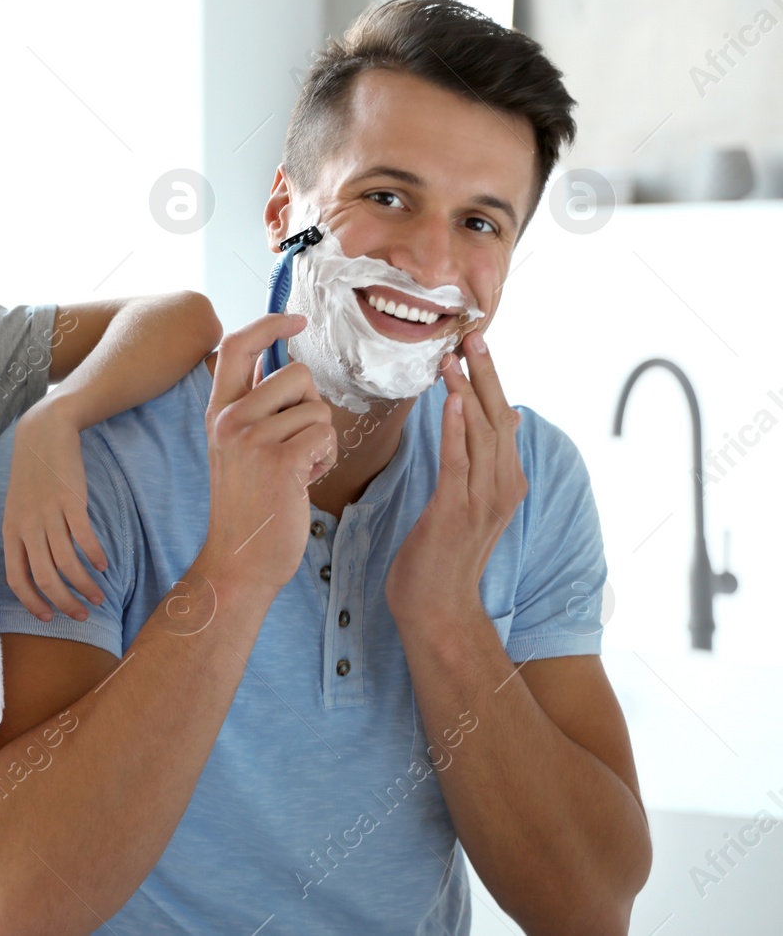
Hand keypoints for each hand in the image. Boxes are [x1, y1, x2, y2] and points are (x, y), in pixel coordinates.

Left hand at [1, 399, 108, 621]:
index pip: (16, 579)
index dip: (33, 602)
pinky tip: (104, 565)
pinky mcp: (70, 501)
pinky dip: (95, 556)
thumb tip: (35, 574)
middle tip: (82, 614)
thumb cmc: (31, 476)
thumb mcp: (16, 508)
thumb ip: (22, 537)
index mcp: (10, 531)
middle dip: (65, 603)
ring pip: (67, 564)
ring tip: (99, 596)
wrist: (42, 434)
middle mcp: (27, 526)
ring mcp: (48, 514)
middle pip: (45, 578)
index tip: (50, 617)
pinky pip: (84, 538)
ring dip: (85, 586)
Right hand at [196, 313, 336, 598]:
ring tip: (299, 468)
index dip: (269, 324)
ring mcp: (251, 438)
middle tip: (297, 444)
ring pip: (316, 407)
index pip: (236, 345)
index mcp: (218, 411)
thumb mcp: (236, 448)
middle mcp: (229, 419)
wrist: (239, 560)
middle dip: (311, 406)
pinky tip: (305, 481)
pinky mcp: (278, 461)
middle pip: (296, 374)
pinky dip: (325, 459)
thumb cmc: (248, 506)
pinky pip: (324, 435)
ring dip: (321, 438)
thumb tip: (281, 367)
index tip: (296, 320)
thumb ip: (253, 408)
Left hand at [384, 330, 526, 626]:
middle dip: (486, 375)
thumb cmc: (443, 553)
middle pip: (498, 419)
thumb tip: (502, 416)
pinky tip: (453, 400)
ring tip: (457, 358)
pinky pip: (460, 462)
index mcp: (507, 481)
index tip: (478, 345)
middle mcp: (504, 487)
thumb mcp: (468, 499)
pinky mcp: (458, 511)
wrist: (436, 606)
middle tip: (473, 336)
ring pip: (483, 434)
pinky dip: (458, 428)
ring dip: (470, 392)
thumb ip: (483, 460)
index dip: (491, 380)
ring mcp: (484, 501)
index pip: (502, 419)